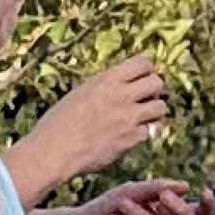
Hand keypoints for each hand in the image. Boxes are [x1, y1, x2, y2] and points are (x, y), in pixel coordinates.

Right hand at [9, 55, 173, 198]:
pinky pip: (151, 131)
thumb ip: (105, 87)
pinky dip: (145, 133)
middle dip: (153, 89)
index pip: (144, 62)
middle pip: (157, 82)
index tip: (141, 77)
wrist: (53, 151)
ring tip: (143, 116)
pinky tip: (133, 134)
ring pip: (160, 107)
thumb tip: (122, 84)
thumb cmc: (58, 122)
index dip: (146, 69)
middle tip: (144, 98)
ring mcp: (129, 118)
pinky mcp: (130, 140)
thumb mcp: (81, 93)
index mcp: (107, 80)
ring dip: (154, 111)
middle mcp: (122, 96)